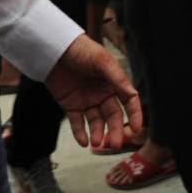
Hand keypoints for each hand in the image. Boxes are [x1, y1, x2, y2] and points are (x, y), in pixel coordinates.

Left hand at [42, 34, 142, 150]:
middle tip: (115, 143)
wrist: (54, 49)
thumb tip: (133, 95)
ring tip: (97, 143)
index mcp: (113, 83)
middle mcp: (102, 94)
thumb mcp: (102, 62)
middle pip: (112, 116)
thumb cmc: (81, 50)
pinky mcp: (71, 106)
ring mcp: (86, 101)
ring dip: (97, 133)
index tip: (137, 128)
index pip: (128, 101)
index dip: (135, 114)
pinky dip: (80, 133)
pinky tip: (83, 141)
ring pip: (95, 122)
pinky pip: (77, 123)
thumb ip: (117, 79)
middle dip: (115, 130)